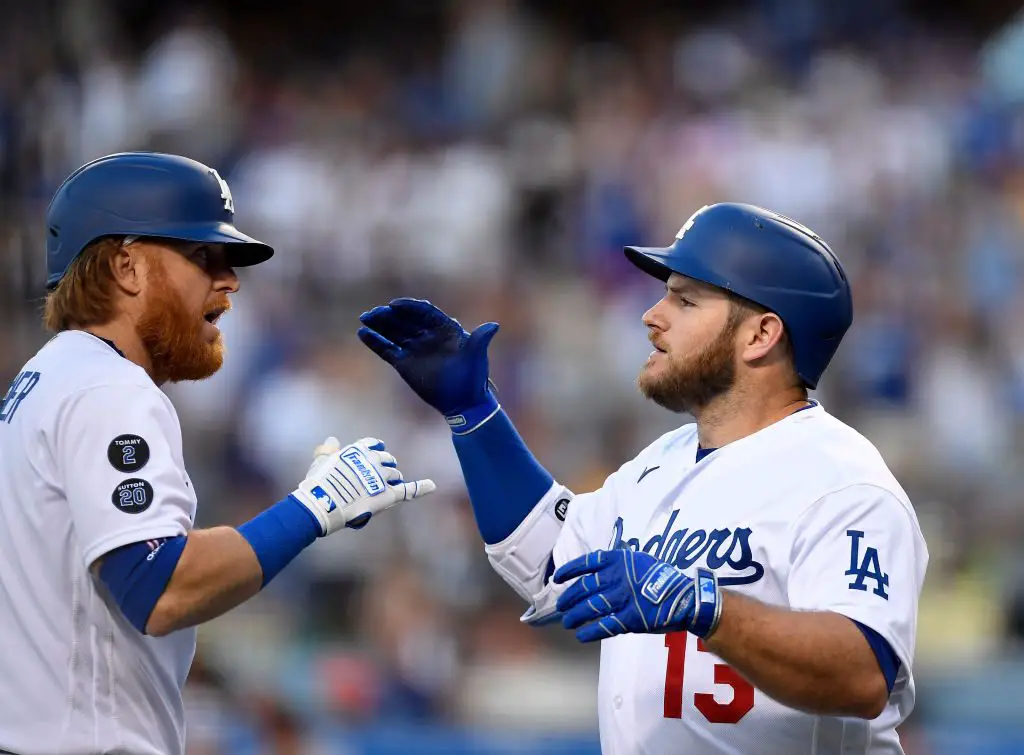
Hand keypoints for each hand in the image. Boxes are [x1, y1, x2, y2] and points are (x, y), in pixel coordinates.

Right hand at [290, 436, 435, 534]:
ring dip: (392, 480)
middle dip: (385, 468)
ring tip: (383, 488)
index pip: (373, 445)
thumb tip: (332, 439)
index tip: (377, 453)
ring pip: (395, 475)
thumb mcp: (320, 461)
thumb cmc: (318, 483)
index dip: (376, 451)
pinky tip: (432, 486)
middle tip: (377, 478)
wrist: (322, 503)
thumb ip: (327, 449)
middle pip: (387, 461)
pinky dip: (421, 487)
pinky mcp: (389, 494)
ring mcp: (382, 477)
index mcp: (358, 450)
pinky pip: (408, 490)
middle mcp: (373, 460)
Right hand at [357, 298, 498, 421]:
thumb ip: (480, 340)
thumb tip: (494, 326)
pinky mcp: (404, 363)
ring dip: (379, 324)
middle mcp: (427, 335)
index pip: (424, 312)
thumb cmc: (472, 378)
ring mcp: (414, 348)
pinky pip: (387, 349)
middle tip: (373, 313)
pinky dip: (375, 342)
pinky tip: (362, 334)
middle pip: (405, 319)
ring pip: (393, 332)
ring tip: (364, 318)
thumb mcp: (476, 357)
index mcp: (444, 329)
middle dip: (388, 315)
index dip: (409, 307)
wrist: (464, 402)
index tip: (394, 305)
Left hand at [553, 549, 720, 642]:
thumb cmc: (663, 578)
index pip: (587, 563)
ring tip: (568, 622)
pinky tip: (582, 636)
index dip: (569, 571)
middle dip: (569, 598)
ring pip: (590, 608)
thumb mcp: (640, 561)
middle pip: (584, 588)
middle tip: (561, 606)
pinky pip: (604, 626)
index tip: (558, 579)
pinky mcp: (629, 619)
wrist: (685, 598)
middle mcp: (617, 578)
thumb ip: (620, 564)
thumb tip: (599, 569)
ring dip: (575, 616)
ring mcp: (622, 599)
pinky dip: (590, 632)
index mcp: (619, 560)